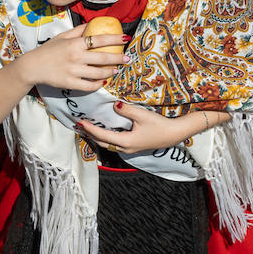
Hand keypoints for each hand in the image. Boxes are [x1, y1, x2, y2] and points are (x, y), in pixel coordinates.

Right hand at [13, 24, 126, 92]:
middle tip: (127, 58)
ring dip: (111, 72)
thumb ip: (78, 30)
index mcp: (75, 43)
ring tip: (116, 70)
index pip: (100, 39)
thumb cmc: (48, 50)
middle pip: (103, 58)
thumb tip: (92, 24)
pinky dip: (98, 84)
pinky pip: (89, 86)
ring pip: (99, 74)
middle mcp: (76, 57)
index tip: (125, 38)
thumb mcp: (62, 36)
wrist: (33, 66)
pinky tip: (102, 81)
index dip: (115, 39)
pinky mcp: (70, 83)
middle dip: (118, 58)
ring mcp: (74, 71)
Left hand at [76, 101, 200, 153]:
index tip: (80, 122)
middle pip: (102, 142)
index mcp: (125, 141)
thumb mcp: (142, 115)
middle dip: (90, 134)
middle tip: (79, 126)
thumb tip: (114, 104)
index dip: (90, 129)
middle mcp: (125, 148)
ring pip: (108, 144)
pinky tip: (104, 131)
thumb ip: (126, 110)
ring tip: (88, 128)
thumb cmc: (159, 125)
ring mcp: (129, 149)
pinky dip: (105, 137)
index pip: (102, 135)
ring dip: (97, 137)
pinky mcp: (133, 146)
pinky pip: (114, 143)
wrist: (174, 134)